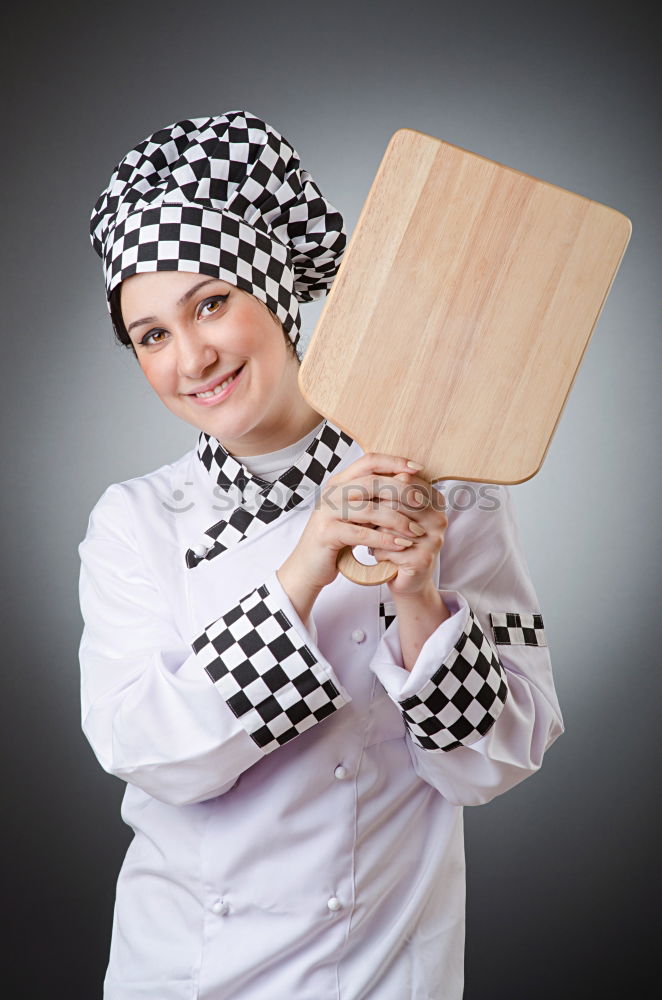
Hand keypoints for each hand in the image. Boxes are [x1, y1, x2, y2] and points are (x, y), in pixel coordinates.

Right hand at [277, 453, 430, 599]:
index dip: (394, 461)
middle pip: (371, 482)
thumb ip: (377, 498)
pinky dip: (384, 540)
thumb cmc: (338, 539)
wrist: (308, 566)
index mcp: (339, 483)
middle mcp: (331, 493)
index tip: (418, 468)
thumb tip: (408, 477)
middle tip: (422, 503)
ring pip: (369, 510)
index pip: (369, 461)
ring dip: (397, 521)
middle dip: (401, 492)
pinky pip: (361, 534)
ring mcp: (326, 512)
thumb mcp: (360, 515)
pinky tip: (400, 545)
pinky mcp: (326, 533)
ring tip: (416, 531)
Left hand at [367, 473, 447, 597]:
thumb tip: (377, 472)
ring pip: (389, 526)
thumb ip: (390, 491)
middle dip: (375, 516)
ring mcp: (434, 539)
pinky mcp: (423, 559)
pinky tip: (380, 556)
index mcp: (436, 500)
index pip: (403, 482)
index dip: (380, 491)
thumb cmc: (397, 541)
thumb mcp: (395, 512)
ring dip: (375, 535)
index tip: (370, 502)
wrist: (407, 579)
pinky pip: (388, 547)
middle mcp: (440, 518)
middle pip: (394, 503)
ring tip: (376, 541)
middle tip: (368, 525)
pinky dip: (377, 552)